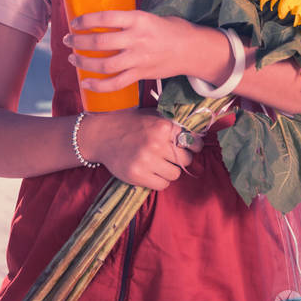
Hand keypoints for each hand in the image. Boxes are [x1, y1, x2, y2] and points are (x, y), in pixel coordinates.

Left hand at [64, 11, 191, 92]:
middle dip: (78, 42)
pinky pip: (115, 84)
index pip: (105, 18)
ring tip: (72, 59)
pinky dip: (98, 86)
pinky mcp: (140, 75)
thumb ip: (128, 20)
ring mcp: (138, 59)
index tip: (74, 23)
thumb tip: (101, 21)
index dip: (85, 21)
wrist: (191, 49)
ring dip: (83, 62)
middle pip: (100, 42)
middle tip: (67, 40)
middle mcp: (137, 39)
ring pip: (104, 65)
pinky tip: (85, 82)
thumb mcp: (149, 16)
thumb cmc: (169, 29)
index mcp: (138, 19)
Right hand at [79, 108, 203, 190]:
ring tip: (158, 163)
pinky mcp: (138, 175)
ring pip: (175, 174)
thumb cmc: (131, 124)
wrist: (103, 135)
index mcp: (163, 126)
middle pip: (186, 160)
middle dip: (180, 159)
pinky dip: (159, 180)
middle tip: (170, 156)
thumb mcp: (153, 115)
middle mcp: (156, 143)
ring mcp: (147, 160)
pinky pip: (162, 185)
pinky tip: (151, 171)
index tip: (190, 148)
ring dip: (169, 170)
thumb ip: (174, 124)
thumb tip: (197, 135)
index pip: (193, 142)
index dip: (194, 146)